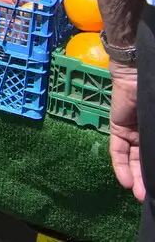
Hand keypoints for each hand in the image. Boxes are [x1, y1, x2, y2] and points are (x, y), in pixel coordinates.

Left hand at [109, 60, 144, 199]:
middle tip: (151, 197)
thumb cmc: (154, 95)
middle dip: (148, 180)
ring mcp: (133, 132)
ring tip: (141, 195)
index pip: (154, 156)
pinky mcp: (118, 127)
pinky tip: (126, 182)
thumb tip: (154, 158)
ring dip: (136, 178)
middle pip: (146, 161)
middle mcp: (148, 134)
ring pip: (133, 160)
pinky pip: (118, 150)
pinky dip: (120, 166)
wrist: (139, 73)